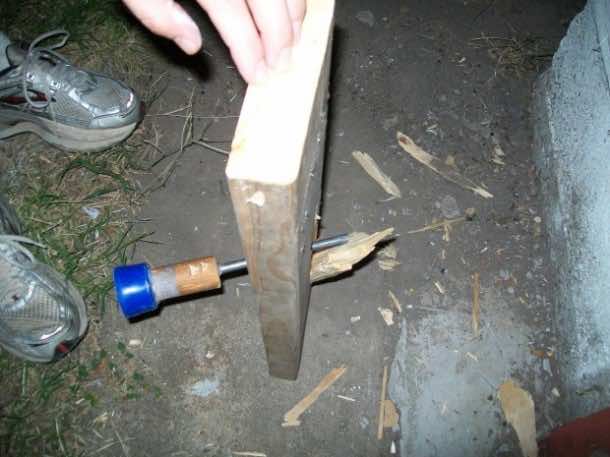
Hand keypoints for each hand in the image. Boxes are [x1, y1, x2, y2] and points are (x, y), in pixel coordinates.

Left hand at [122, 0, 305, 82]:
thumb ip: (156, 12)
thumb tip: (191, 43)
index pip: (235, 18)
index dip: (250, 50)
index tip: (257, 73)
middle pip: (268, 0)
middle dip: (280, 37)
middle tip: (281, 64)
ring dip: (294, 11)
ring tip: (294, 39)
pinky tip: (292, 4)